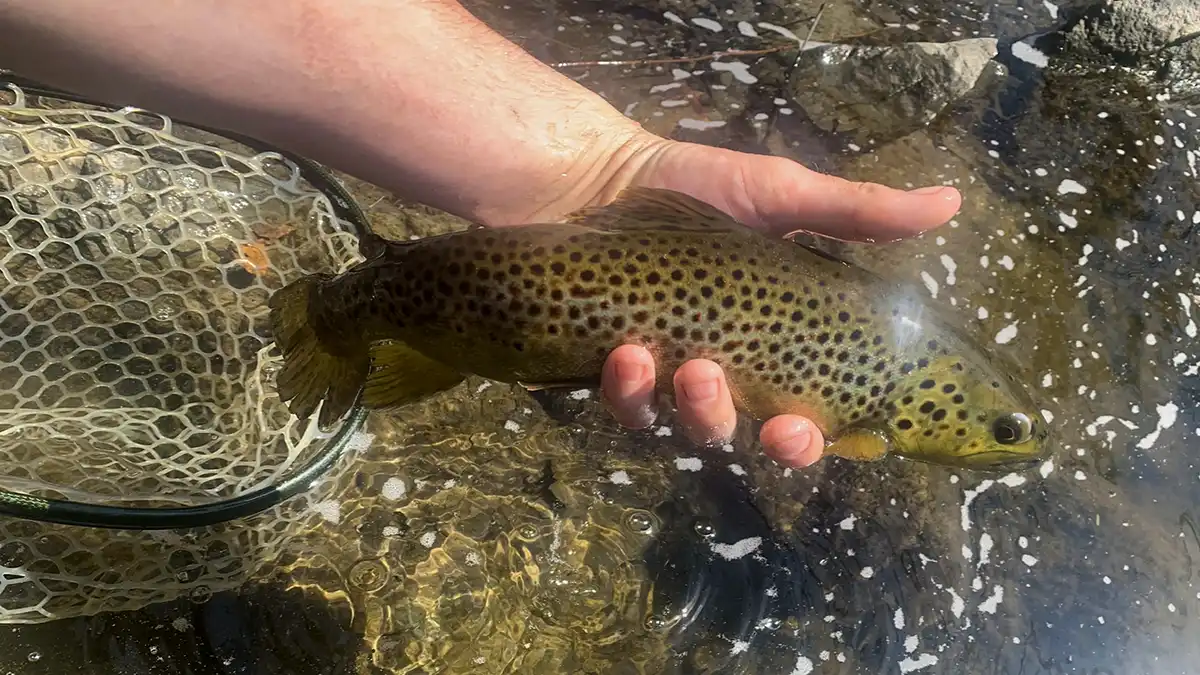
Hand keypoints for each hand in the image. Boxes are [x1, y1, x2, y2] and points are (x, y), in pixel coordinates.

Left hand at [569, 136, 961, 466]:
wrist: (600, 174)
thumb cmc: (696, 187)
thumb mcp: (781, 195)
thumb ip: (858, 212)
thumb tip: (953, 201)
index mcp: (775, 340)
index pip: (809, 408)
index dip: (815, 436)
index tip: (811, 428)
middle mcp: (726, 369)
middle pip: (757, 436)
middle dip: (773, 443)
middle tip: (776, 425)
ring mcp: (668, 373)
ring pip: (692, 427)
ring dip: (701, 409)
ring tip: (695, 368)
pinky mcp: (612, 370)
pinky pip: (629, 405)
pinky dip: (633, 390)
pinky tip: (631, 353)